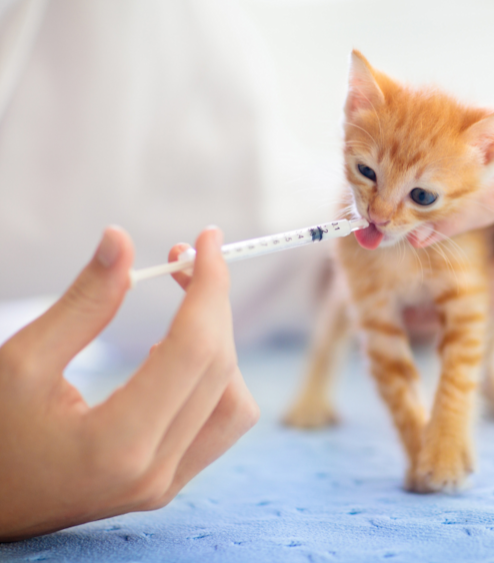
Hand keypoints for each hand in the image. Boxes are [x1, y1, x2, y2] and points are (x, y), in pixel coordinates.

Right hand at [0, 227, 258, 541]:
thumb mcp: (21, 362)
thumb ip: (82, 303)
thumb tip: (122, 241)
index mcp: (117, 444)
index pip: (194, 349)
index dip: (209, 286)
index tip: (208, 240)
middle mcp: (153, 473)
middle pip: (219, 370)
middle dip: (212, 304)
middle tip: (186, 260)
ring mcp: (165, 485)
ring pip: (233, 403)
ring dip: (219, 343)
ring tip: (183, 305)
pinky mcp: (167, 484)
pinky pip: (218, 425)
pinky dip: (214, 381)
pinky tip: (174, 354)